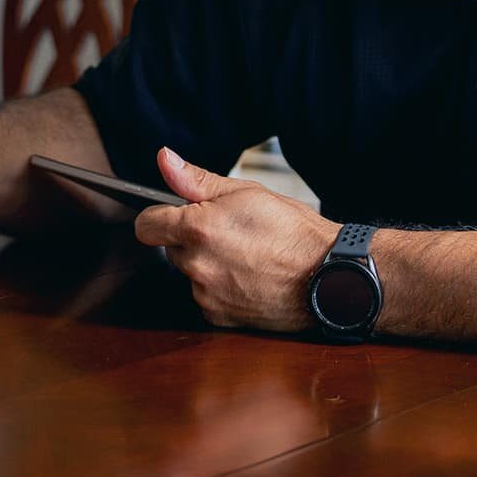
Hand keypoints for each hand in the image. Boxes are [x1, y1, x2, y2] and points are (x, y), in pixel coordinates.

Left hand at [133, 148, 336, 331]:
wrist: (329, 276)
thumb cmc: (292, 231)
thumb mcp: (245, 192)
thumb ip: (195, 180)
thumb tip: (165, 159)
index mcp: (198, 229)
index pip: (147, 225)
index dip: (159, 216)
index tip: (174, 215)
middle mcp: (197, 265)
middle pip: (171, 249)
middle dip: (190, 239)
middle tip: (228, 231)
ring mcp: (207, 294)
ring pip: (191, 273)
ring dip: (206, 264)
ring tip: (245, 255)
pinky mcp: (220, 317)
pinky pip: (206, 297)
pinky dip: (220, 288)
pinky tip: (248, 277)